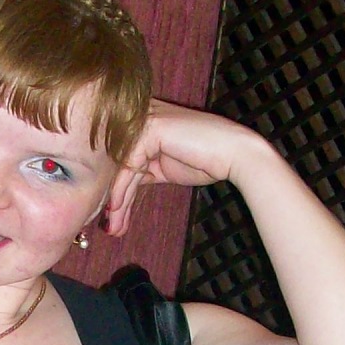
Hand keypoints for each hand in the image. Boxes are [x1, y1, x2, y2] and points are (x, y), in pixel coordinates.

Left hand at [104, 102, 266, 235]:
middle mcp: (142, 116)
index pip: (122, 159)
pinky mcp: (151, 129)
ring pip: (122, 168)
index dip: (115, 189)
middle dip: (113, 199)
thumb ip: (141, 173)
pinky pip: (129, 166)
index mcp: (145, 123)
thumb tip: (116, 197)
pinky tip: (117, 209)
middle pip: (119, 163)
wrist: (234, 154)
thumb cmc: (205, 161)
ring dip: (116, 201)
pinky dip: (121, 191)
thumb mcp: (163, 169)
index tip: (110, 218)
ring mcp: (146, 119)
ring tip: (113, 227)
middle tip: (109, 228)